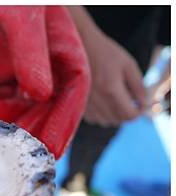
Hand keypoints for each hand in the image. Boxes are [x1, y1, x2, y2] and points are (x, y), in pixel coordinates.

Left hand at [0, 6, 90, 158]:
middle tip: (14, 149)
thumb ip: (31, 54)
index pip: (74, 93)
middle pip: (50, 108)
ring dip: (10, 120)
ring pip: (26, 108)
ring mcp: (29, 73)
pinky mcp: (8, 76)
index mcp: (68, 52)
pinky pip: (6, 101)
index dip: (64, 122)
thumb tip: (41, 93)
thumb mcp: (21, 22)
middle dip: (33, 130)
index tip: (52, 148)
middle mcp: (53, 67)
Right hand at [71, 8, 145, 126]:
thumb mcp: (128, 65)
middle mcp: (98, 101)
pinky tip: (103, 102)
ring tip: (116, 101)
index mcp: (112, 90)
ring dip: (114, 115)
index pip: (129, 115)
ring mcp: (86, 104)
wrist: (78, 47)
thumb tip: (144, 102)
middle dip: (127, 114)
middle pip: (118, 120)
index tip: (140, 105)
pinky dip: (101, 115)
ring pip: (105, 121)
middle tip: (130, 102)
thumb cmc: (104, 53)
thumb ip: (138, 85)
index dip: (138, 112)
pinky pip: (94, 119)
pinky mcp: (78, 104)